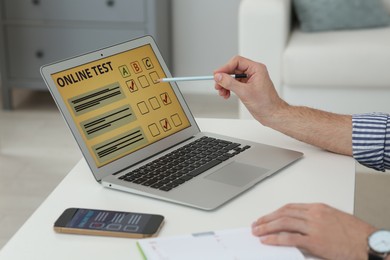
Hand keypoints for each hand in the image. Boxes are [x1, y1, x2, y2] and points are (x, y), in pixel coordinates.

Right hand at [213, 56, 286, 124]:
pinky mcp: (247, 87)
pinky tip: (226, 94)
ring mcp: (250, 80)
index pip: (237, 62)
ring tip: (222, 92)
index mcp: (256, 69)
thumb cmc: (266, 103)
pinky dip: (229, 89)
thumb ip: (230, 83)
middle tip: (218, 85)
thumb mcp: (244, 92)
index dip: (225, 67)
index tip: (217, 74)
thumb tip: (219, 76)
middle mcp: (253, 72)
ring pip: (233, 77)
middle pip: (233, 69)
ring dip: (225, 84)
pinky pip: (235, 84)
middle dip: (224, 77)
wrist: (272, 114)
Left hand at [252, 203, 375, 259]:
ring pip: (283, 223)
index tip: (266, 217)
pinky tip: (267, 241)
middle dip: (267, 219)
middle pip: (283, 213)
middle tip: (257, 224)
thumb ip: (314, 220)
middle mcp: (314, 214)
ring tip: (257, 232)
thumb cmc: (356, 234)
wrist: (369, 244)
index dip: (275, 212)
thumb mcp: (333, 220)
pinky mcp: (315, 241)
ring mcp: (314, 227)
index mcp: (318, 208)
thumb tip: (298, 228)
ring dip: (267, 227)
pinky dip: (276, 239)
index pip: (289, 207)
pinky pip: (290, 238)